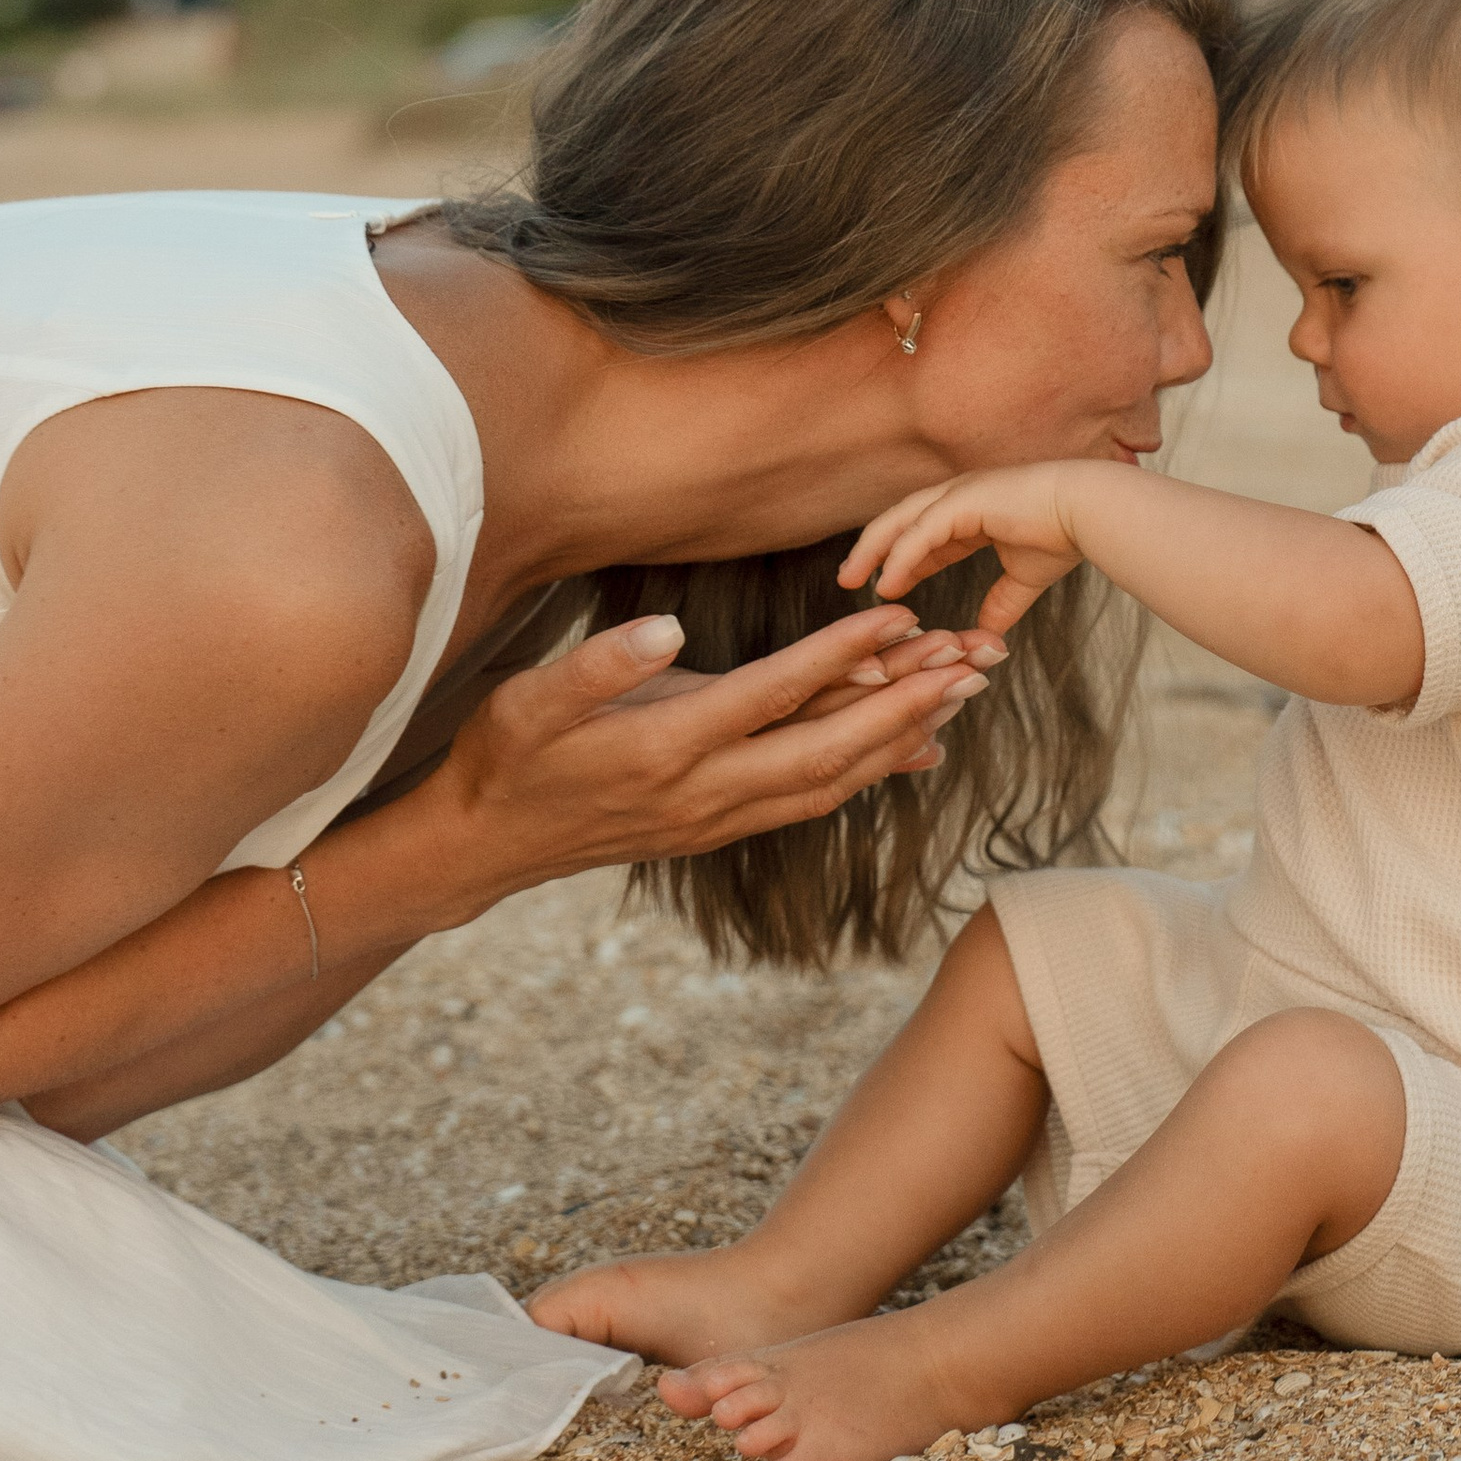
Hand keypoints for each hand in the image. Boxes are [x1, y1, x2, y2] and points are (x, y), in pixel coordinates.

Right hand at [422, 608, 997, 914]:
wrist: (485, 843)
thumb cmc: (503, 756)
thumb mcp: (527, 699)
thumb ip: (597, 665)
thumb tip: (663, 628)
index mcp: (666, 747)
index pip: (773, 694)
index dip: (840, 655)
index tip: (900, 616)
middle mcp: (705, 791)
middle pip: (829, 748)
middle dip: (908, 704)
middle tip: (975, 663)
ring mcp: (718, 817)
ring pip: (832, 780)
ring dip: (903, 738)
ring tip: (964, 694)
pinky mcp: (721, 826)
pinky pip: (813, 800)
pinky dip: (870, 773)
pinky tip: (916, 752)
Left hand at [839, 462, 1096, 641]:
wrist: (1090, 512)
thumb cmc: (1065, 535)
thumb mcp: (1024, 577)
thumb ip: (1001, 603)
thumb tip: (988, 635)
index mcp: (972, 510)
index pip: (922, 534)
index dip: (899, 558)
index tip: (880, 584)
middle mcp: (959, 497)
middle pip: (900, 521)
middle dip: (872, 550)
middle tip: (847, 579)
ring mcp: (959, 495)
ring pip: (900, 523)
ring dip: (872, 552)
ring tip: (850, 580)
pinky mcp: (964, 501)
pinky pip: (920, 534)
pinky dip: (900, 559)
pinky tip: (885, 585)